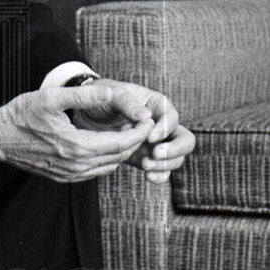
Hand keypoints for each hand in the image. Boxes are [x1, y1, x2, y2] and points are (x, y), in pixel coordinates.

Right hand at [0, 83, 155, 182]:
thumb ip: (85, 96)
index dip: (139, 131)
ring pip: (108, 166)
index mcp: (77, 146)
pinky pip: (95, 171)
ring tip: (126, 130)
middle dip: (134, 140)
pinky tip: (105, 142)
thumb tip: (112, 93)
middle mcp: (76, 166)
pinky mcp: (64, 177)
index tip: (148, 119)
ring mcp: (70, 174)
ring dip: (121, 150)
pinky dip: (106, 158)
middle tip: (142, 123)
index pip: (121, 143)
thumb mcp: (52, 98)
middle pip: (118, 156)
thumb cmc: (22, 114)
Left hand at [71, 78, 194, 182]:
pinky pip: (162, 170)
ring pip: (175, 158)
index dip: (165, 128)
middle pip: (184, 140)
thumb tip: (146, 117)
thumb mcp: (112, 93)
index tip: (150, 137)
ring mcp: (156, 143)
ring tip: (145, 165)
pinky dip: (159, 175)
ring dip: (165, 165)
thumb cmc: (101, 97)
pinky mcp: (145, 157)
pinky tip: (148, 176)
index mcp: (157, 105)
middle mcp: (161, 125)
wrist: (84, 114)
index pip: (172, 117)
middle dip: (174, 150)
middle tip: (155, 154)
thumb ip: (127, 102)